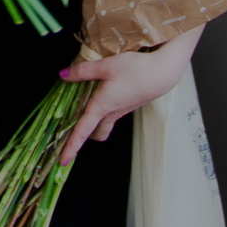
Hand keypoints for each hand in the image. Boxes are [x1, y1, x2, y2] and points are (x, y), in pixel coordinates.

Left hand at [58, 27, 200, 161]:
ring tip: (84, 106)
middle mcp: (113, 113)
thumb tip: (63, 75)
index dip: (71, 146)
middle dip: (85, 135)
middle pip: (96, 133)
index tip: (63, 160)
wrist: (163, 73)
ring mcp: (123, 110)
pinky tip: (102, 92)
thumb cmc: (136, 70)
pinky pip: (113, 113)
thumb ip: (84, 71)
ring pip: (105, 124)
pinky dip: (104, 110)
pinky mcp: (130, 104)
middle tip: (72, 127)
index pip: (83, 131)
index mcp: (103, 106)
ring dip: (95, 121)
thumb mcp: (106, 66)